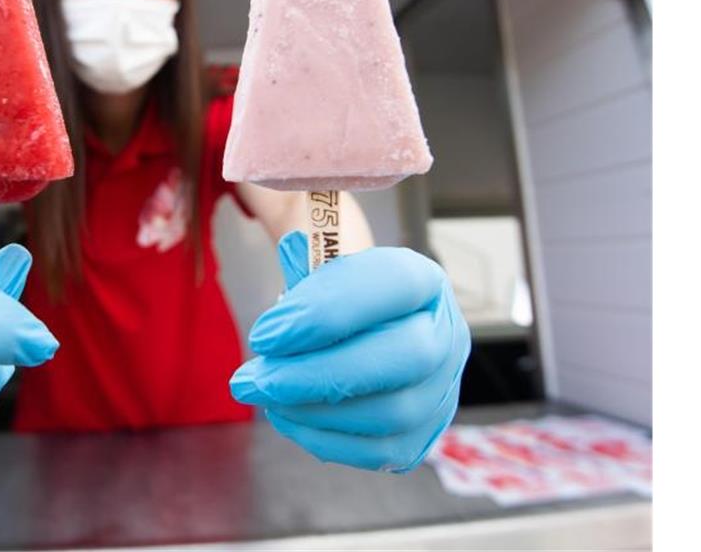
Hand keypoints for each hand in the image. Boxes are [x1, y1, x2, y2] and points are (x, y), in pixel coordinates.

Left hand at [230, 232, 470, 472]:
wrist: (359, 326)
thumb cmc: (336, 295)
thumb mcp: (323, 263)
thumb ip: (308, 256)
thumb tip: (293, 250)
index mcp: (424, 280)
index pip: (394, 285)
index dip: (327, 310)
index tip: (264, 334)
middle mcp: (446, 335)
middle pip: (403, 358)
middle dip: (316, 374)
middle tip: (253, 379)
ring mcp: (442, 390)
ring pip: (391, 412)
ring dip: (313, 409)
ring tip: (263, 394)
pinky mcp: (423, 434)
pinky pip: (380, 451)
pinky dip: (325, 438)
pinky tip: (286, 415)